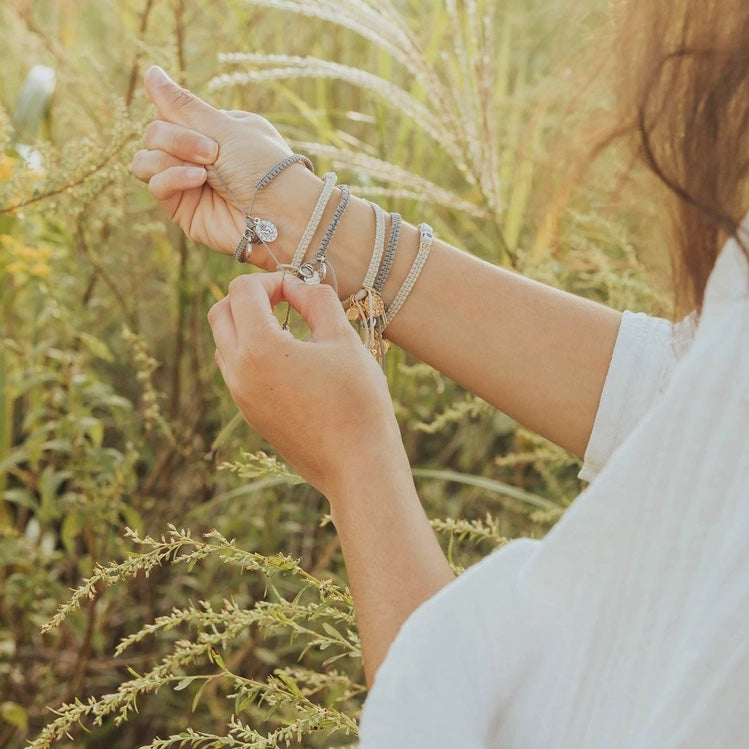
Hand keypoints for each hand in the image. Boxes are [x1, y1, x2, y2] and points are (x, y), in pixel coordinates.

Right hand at [130, 66, 316, 267]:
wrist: (282, 215)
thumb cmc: (263, 168)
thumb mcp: (225, 127)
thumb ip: (183, 105)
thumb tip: (150, 72)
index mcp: (214, 132)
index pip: (169, 114)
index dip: (174, 114)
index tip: (205, 126)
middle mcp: (198, 156)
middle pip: (153, 134)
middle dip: (178, 138)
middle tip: (212, 152)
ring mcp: (188, 184)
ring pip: (146, 160)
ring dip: (171, 157)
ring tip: (205, 171)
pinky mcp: (183, 210)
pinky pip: (155, 186)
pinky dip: (171, 177)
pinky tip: (198, 181)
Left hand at [208, 272, 403, 497]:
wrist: (357, 465)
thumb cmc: (357, 400)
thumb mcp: (343, 339)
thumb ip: (317, 301)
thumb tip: (298, 287)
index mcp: (258, 347)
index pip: (243, 291)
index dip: (272, 280)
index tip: (300, 289)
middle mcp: (238, 371)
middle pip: (221, 313)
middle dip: (249, 297)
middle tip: (287, 301)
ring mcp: (240, 396)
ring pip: (224, 343)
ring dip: (247, 325)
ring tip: (289, 330)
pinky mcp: (250, 415)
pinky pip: (236, 371)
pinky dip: (252, 352)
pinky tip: (289, 360)